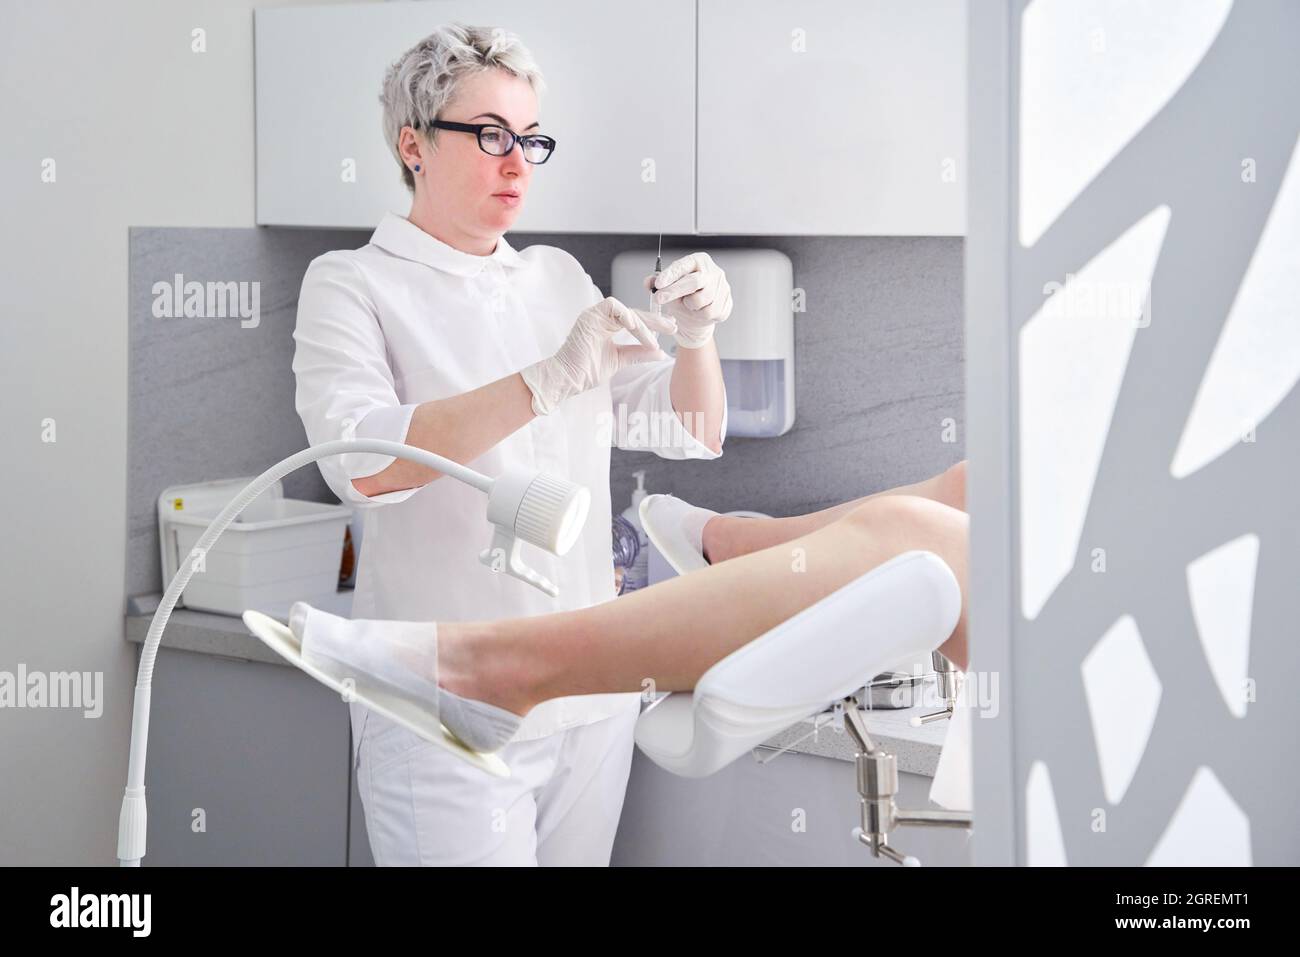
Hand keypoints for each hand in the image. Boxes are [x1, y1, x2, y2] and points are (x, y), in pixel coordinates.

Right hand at [520, 297, 676, 414]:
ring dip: (641, 324)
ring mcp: (595, 315)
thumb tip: (661, 352)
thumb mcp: (620, 360)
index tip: (671, 329)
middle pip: (634, 313)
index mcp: (608, 325)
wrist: (569, 379)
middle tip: (672, 327)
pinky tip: (635, 327)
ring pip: (626, 310)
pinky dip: (625, 315)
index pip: (635, 320)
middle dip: (654, 320)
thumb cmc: (587, 371)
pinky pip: (612, 306)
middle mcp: (602, 317)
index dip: (653, 324)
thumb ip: (638, 353)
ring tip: (652, 339)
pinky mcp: (590, 315)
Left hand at [644, 252, 733, 348]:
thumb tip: (649, 282)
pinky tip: (697, 312)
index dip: (670, 275)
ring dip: (688, 305)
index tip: (658, 284)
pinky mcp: (726, 303)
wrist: (698, 317)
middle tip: (659, 298)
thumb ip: (657, 283)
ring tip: (686, 305)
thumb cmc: (683, 297)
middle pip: (694, 282)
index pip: (683, 266)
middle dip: (674, 291)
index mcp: (698, 261)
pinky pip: (709, 312)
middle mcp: (713, 272)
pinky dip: (699, 315)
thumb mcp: (668, 288)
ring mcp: (723, 287)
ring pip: (700, 300)